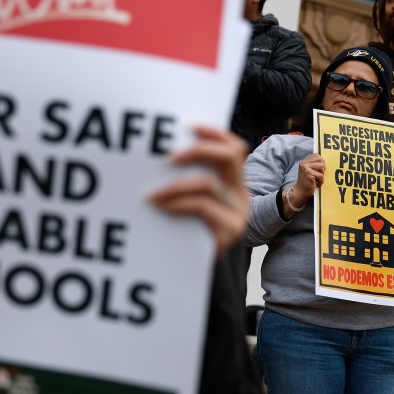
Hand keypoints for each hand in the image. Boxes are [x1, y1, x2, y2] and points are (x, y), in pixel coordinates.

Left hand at [149, 126, 248, 256]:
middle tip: (169, 158)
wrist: (192, 267)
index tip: (187, 126)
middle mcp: (240, 193)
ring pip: (210, 184)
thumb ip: (187, 177)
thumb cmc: (187, 226)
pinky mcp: (230, 231)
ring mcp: (238, 212)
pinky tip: (162, 207)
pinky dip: (179, 204)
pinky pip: (203, 207)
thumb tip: (159, 153)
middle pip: (231, 157)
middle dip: (199, 150)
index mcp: (233, 180)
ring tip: (152, 194)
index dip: (214, 133)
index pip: (234, 147)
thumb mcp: (191, 197)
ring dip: (176, 185)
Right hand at [288, 152, 324, 208]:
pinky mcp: (309, 174)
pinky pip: (321, 175)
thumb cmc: (306, 183)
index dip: (320, 161)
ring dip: (321, 175)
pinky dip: (321, 181)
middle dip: (322, 168)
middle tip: (318, 175)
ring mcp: (305, 168)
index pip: (316, 155)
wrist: (300, 192)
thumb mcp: (309, 171)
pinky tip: (316, 184)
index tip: (318, 169)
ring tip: (317, 180)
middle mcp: (304, 163)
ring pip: (321, 167)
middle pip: (320, 160)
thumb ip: (314, 165)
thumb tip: (323, 160)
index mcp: (304, 162)